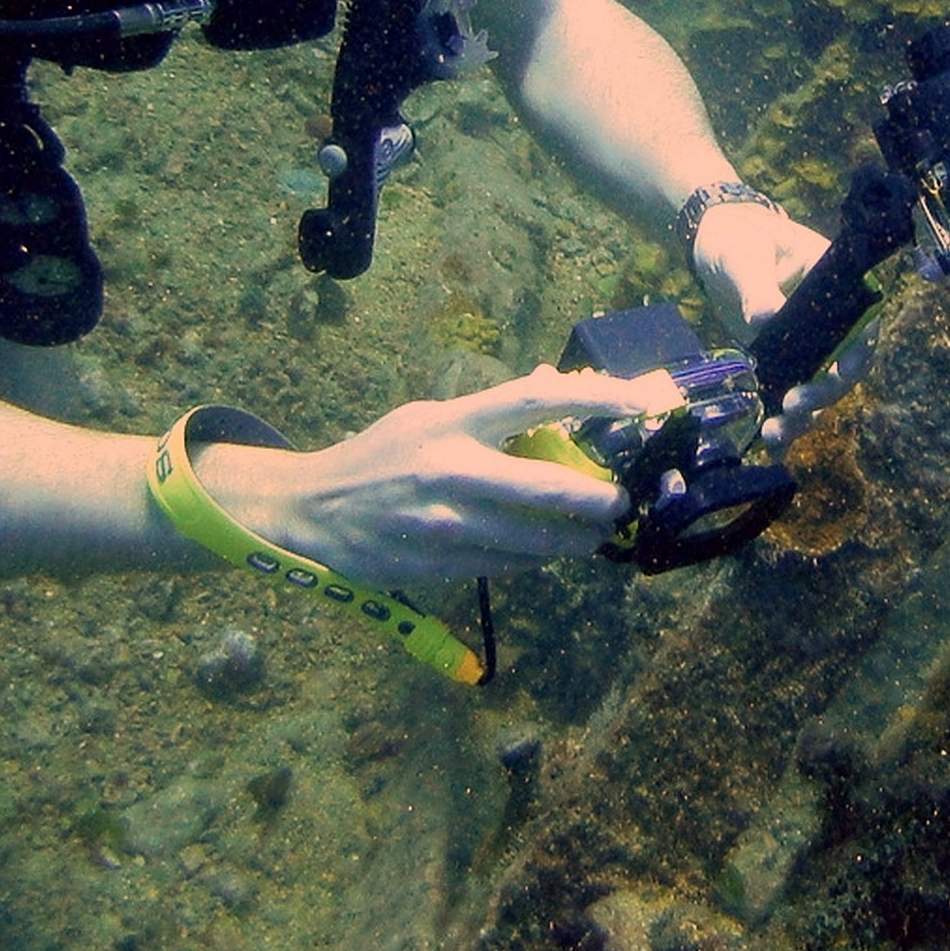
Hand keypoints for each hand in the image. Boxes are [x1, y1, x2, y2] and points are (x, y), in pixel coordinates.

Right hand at [189, 368, 677, 589]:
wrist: (311, 511)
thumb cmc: (379, 457)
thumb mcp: (427, 417)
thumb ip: (489, 411)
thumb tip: (552, 385)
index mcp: (451, 421)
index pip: (535, 402)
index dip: (593, 399)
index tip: (638, 401)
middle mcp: (451, 469)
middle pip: (549, 486)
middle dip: (597, 499)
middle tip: (619, 501)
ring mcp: (446, 523)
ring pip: (536, 538)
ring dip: (575, 538)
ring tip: (591, 533)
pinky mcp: (440, 564)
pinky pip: (509, 565)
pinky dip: (536, 558)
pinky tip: (545, 550)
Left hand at [690, 199, 865, 448]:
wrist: (716, 244)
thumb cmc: (739, 237)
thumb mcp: (745, 255)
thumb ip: (755, 284)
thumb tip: (766, 316)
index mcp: (837, 286)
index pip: (863, 323)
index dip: (860, 352)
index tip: (841, 372)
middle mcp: (830, 321)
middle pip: (843, 366)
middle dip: (824, 392)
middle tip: (794, 404)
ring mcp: (807, 345)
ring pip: (818, 387)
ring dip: (803, 415)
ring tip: (775, 433)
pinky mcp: (782, 362)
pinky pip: (789, 393)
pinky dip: (782, 419)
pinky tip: (770, 442)